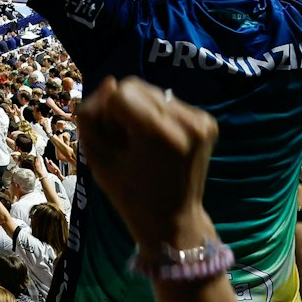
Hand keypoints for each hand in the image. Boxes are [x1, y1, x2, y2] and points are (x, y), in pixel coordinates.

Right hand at [74, 77, 217, 251]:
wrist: (173, 220)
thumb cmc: (129, 195)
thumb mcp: (98, 159)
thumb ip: (92, 117)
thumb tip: (108, 82)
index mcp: (158, 133)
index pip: (119, 92)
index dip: (107, 114)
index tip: (112, 140)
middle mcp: (186, 121)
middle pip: (137, 86)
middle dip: (123, 107)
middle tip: (125, 141)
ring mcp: (201, 121)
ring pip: (153, 92)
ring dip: (141, 110)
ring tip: (142, 143)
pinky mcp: (209, 122)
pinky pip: (170, 102)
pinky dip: (159, 116)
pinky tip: (159, 142)